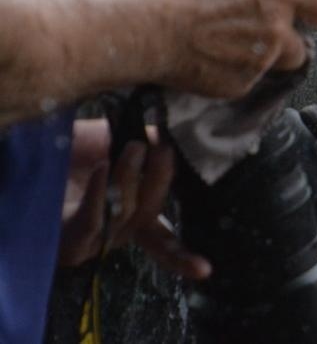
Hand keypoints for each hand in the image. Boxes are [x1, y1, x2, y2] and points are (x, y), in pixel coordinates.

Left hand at [58, 120, 209, 278]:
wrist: (26, 151)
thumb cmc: (70, 148)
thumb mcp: (113, 138)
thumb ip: (144, 137)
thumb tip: (172, 130)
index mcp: (131, 217)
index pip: (162, 241)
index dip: (183, 257)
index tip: (206, 270)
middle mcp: (114, 235)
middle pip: (149, 215)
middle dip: (160, 180)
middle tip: (162, 146)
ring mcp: (93, 241)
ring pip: (124, 217)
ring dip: (131, 180)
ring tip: (133, 146)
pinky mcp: (67, 240)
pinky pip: (92, 221)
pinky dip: (101, 195)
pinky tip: (104, 168)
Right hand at [150, 0, 316, 98]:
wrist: (142, 26)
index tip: (306, 10)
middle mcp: (276, 31)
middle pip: (301, 46)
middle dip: (285, 40)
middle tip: (254, 27)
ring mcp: (256, 62)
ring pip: (272, 66)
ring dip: (260, 57)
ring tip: (227, 41)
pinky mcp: (233, 86)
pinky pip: (243, 82)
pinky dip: (231, 73)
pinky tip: (207, 57)